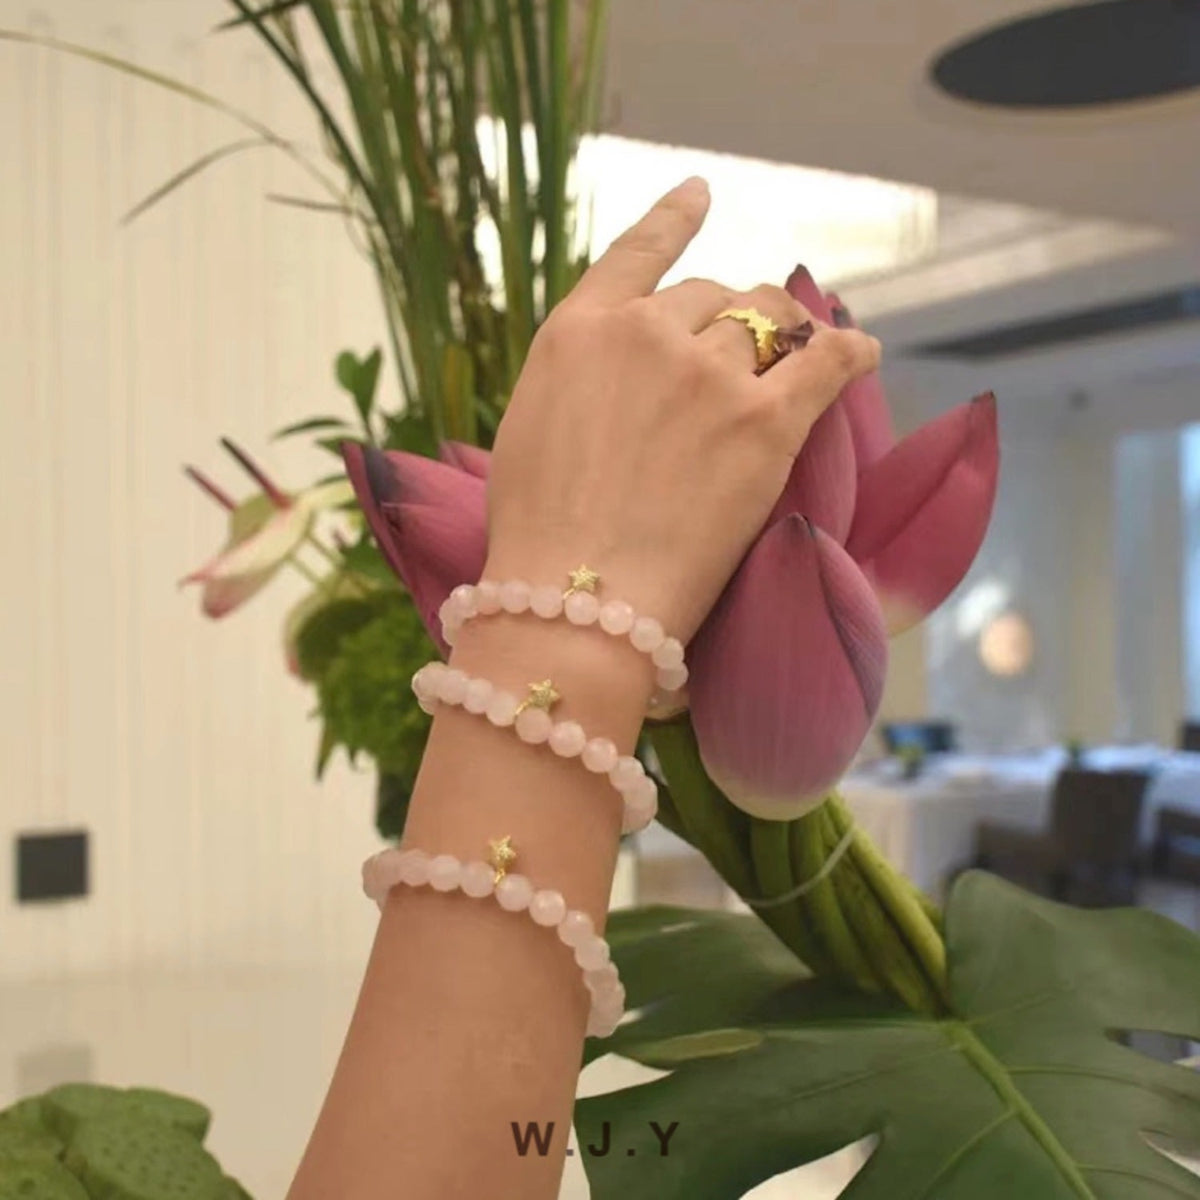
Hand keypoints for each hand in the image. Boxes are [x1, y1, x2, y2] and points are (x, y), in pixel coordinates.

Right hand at [484, 176, 880, 642]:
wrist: (573, 601)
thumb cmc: (535, 536)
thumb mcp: (529, 431)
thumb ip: (578, 383)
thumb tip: (611, 384)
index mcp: (578, 331)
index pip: (637, 254)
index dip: (674, 219)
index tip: (701, 192)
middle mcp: (644, 334)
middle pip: (712, 295)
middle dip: (732, 317)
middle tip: (748, 350)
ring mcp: (707, 374)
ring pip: (768, 324)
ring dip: (785, 335)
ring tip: (802, 351)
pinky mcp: (764, 422)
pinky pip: (826, 362)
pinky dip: (849, 352)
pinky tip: (862, 353)